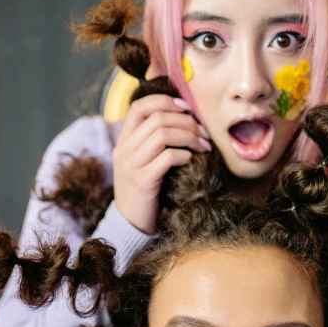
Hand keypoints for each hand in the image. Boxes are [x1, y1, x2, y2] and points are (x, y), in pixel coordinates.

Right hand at [113, 95, 211, 234]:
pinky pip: (167, 157)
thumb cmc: (146, 192)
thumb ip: (155, 144)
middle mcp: (124, 150)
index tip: (187, 108)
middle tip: (204, 134)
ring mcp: (130, 165)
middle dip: (186, 121)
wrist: (131, 225)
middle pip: (157, 118)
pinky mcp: (142, 181)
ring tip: (203, 146)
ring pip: (162, 134)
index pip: (139, 106)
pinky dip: (185, 155)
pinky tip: (192, 161)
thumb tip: (187, 121)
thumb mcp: (144, 163)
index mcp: (124, 141)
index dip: (165, 101)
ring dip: (189, 136)